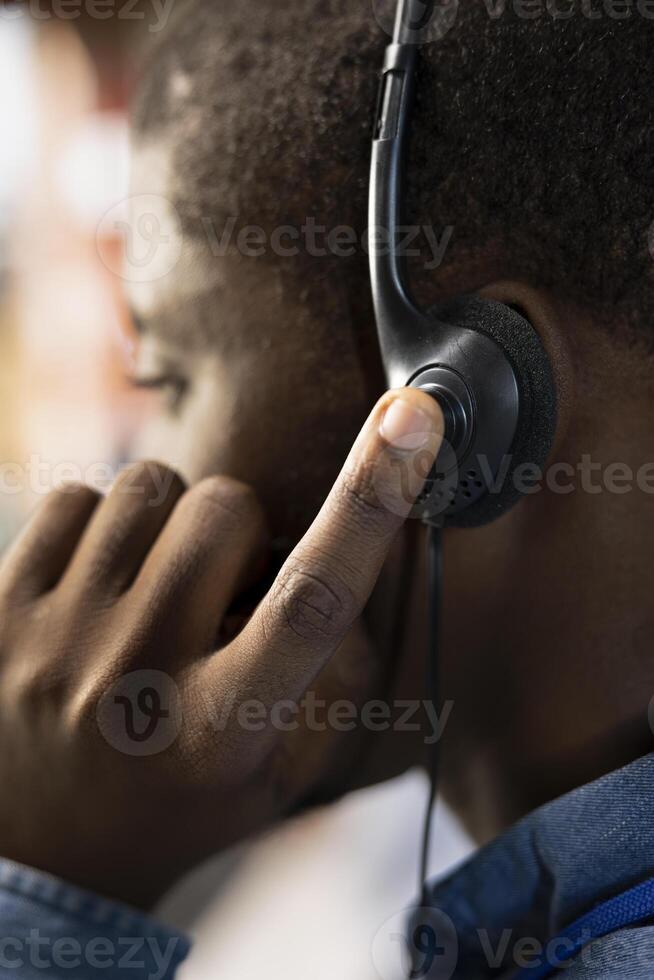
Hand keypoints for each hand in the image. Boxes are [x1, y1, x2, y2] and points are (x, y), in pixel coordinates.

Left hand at [0, 389, 441, 907]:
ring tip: (158, 589)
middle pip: (225, 511)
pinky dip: (106, 523)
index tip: (411, 415)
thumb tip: (350, 558)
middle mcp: (132, 683)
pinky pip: (77, 497)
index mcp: (221, 733)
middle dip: (242, 533)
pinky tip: (105, 584)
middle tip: (221, 593)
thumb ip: (336, 677)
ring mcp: (53, 641)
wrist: (42, 855)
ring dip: (174, 524)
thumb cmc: (182, 805)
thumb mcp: (280, 773)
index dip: (370, 499)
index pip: (312, 600)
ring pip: (149, 487)